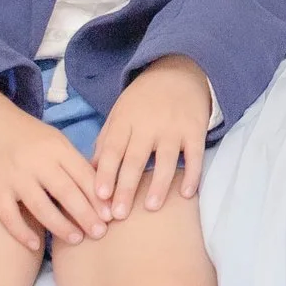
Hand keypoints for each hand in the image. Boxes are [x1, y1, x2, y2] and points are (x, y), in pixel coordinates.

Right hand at [0, 81, 108, 249]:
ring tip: (77, 240)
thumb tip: (100, 190)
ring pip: (41, 207)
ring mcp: (15, 176)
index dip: (99, 197)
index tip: (112, 216)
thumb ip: (73, 162)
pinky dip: (22, 232)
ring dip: (61, 226)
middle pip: (66, 192)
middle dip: (86, 215)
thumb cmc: (27, 134)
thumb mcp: (55, 140)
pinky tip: (35, 245)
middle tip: (100, 234)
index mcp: (57, 148)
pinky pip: (9, 215)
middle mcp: (38, 162)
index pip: (83, 175)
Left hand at [93, 54, 211, 218]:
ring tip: (151, 207)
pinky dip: (193, 174)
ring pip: (166, 159)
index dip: (106, 173)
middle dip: (127, 187)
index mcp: (125, 120)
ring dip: (159, 184)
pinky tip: (187, 193)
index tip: (99, 197)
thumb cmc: (143, 100)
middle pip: (136, 159)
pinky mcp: (196, 129)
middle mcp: (149, 124)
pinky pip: (195, 155)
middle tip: (119, 215)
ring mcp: (174, 127)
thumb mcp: (120, 114)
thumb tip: (89, 173)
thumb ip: (106, 141)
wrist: (179, 71)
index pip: (112, 149)